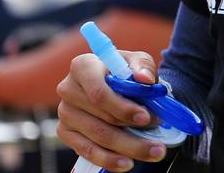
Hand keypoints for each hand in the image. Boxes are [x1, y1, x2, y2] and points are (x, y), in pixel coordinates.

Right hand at [55, 51, 166, 171]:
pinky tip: (127, 163)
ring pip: (98, 137)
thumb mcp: (138, 61)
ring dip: (128, 148)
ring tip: (153, 153)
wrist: (116, 84)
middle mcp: (68, 89)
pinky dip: (109, 159)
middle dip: (133, 132)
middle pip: (102, 118)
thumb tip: (145, 79)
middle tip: (159, 143)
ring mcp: (65, 113)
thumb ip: (142, 67)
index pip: (100, 93)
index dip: (122, 107)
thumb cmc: (126, 71)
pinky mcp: (65, 132)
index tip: (146, 117)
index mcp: (83, 66)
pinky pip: (87, 151)